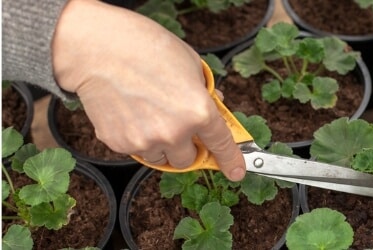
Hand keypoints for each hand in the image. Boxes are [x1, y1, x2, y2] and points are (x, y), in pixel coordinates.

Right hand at [51, 0, 245, 180]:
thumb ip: (205, 90)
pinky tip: (131, 112)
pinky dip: (137, 137)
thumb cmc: (144, 48)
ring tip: (150, 114)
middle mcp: (174, 132)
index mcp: (198, 111)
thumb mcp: (191, 63)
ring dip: (162, 145)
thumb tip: (214, 105)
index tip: (236, 171)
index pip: (221, 144)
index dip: (231, 161)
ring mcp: (146, 141)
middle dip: (187, 146)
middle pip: (187, 159)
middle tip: (178, 126)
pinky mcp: (120, 143)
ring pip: (161, 158)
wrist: (97, 49)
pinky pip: (136, 150)